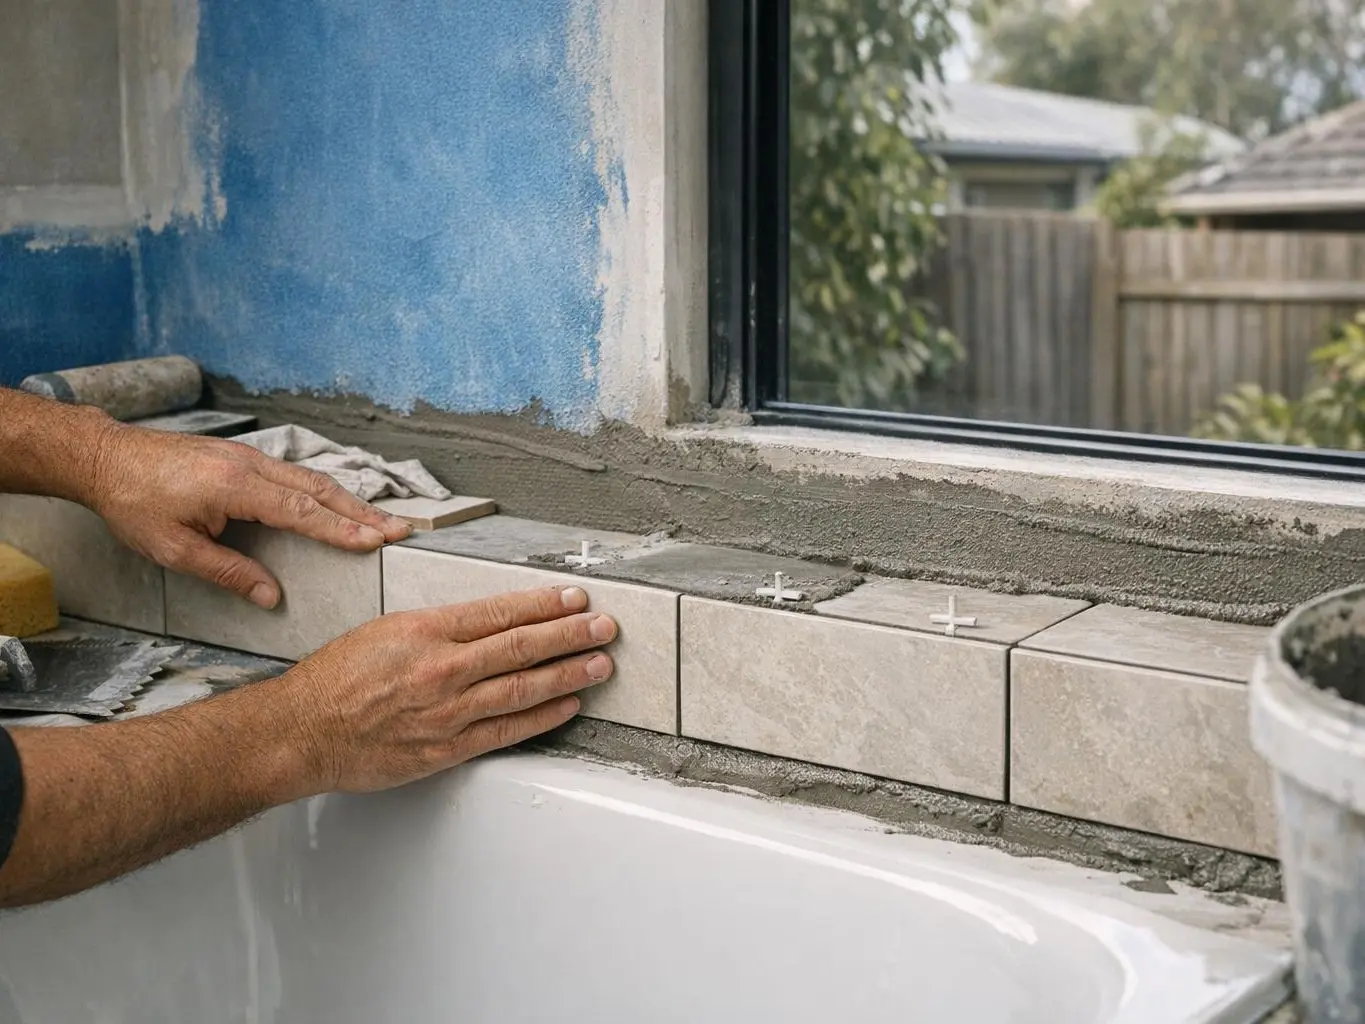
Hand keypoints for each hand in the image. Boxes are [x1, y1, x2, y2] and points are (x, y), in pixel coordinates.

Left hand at [84, 420, 410, 607]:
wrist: (107, 457)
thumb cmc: (134, 502)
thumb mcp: (173, 548)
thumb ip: (227, 571)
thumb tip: (270, 595)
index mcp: (233, 486)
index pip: (301, 510)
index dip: (340, 529)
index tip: (374, 542)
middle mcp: (249, 465)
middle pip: (320, 489)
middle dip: (363, 513)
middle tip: (399, 531)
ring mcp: (249, 456)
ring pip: (312, 479)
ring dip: (349, 502)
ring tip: (381, 522)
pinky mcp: (244, 457)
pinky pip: (296, 474)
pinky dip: (325, 492)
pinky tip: (338, 505)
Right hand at [270, 585, 616, 794]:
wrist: (301, 731)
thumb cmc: (336, 679)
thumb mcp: (387, 629)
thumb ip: (442, 627)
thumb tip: (493, 621)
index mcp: (425, 631)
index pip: (500, 611)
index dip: (545, 604)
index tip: (575, 598)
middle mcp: (441, 669)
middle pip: (521, 647)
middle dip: (571, 634)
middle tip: (604, 626)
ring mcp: (446, 712)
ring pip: (522, 688)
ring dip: (569, 674)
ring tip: (600, 662)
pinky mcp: (445, 749)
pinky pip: (506, 731)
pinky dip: (544, 716)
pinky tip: (568, 704)